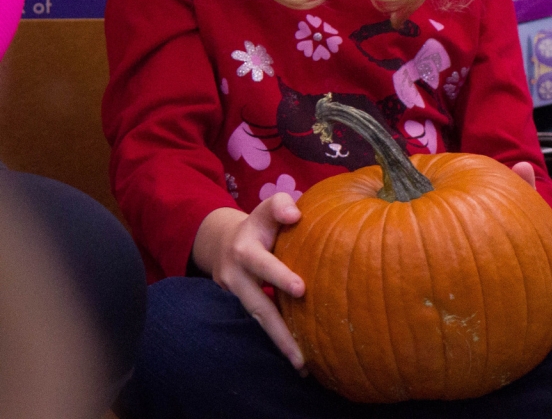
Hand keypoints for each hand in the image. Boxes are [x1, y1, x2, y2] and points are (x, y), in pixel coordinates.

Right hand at [191, 193, 306, 370]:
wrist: (227, 242)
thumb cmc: (261, 224)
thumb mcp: (268, 208)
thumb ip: (281, 205)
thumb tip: (295, 215)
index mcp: (246, 251)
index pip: (263, 264)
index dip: (279, 275)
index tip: (301, 289)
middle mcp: (238, 278)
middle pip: (258, 307)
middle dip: (278, 329)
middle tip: (300, 352)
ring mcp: (238, 296)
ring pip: (259, 322)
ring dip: (280, 344)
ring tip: (303, 366)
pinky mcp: (243, 308)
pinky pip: (261, 325)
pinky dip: (278, 342)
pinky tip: (301, 360)